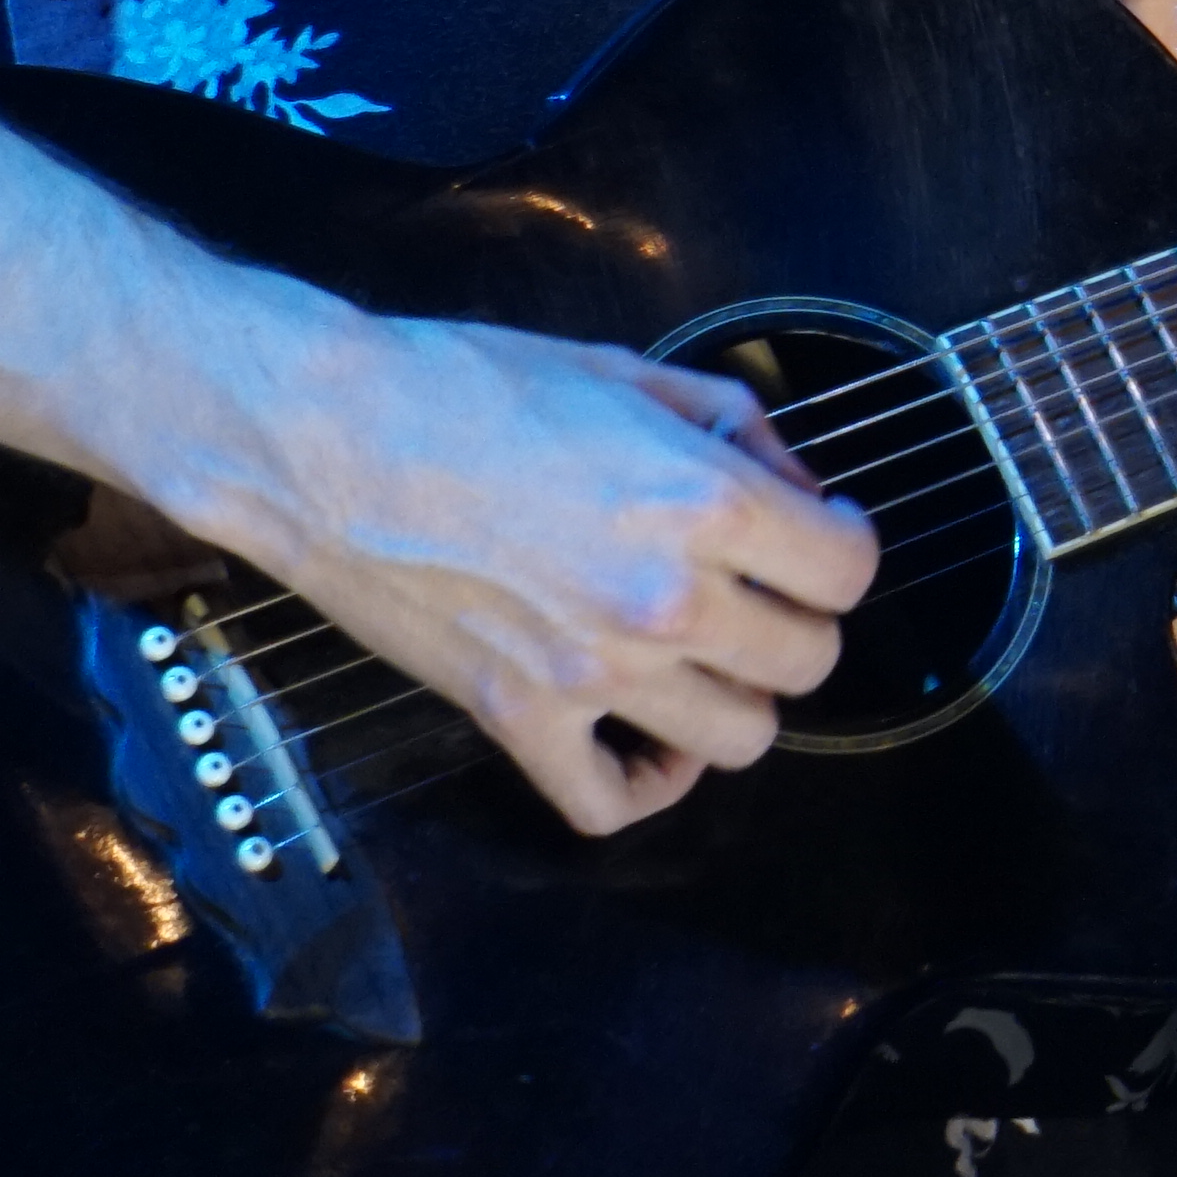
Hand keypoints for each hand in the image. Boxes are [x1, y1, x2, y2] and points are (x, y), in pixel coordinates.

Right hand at [193, 298, 879, 839]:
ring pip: (741, 741)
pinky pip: (613, 804)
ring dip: (736, 700)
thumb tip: (799, 487)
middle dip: (796, 621)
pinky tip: (648, 738)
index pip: (850, 572)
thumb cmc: (470, 385)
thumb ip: (736, 429)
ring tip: (704, 658)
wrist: (326, 435)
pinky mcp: (518, 720)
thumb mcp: (629, 372)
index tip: (812, 536)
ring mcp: (592, 673)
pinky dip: (646, 786)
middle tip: (756, 590)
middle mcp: (665, 599)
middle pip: (808, 662)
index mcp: (703, 502)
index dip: (839, 549)